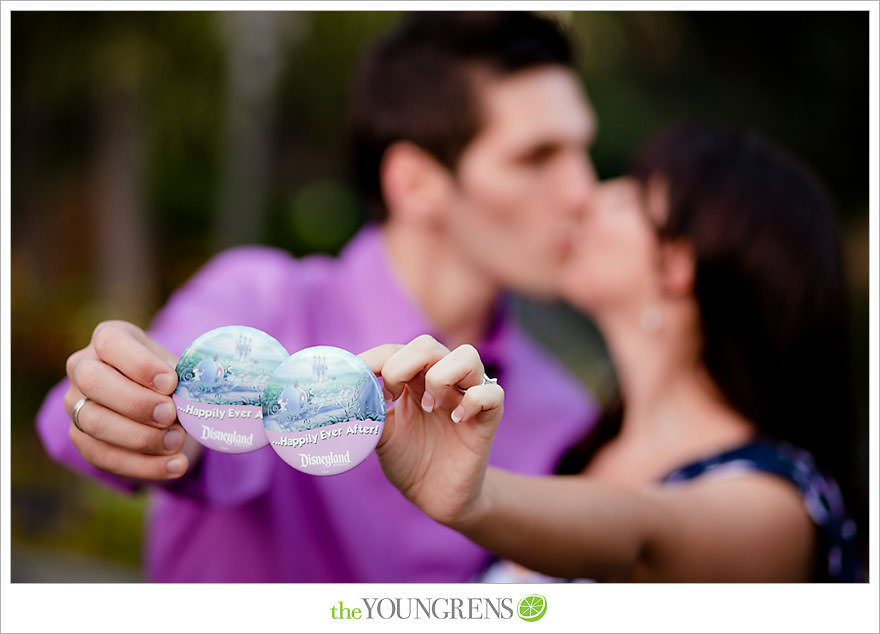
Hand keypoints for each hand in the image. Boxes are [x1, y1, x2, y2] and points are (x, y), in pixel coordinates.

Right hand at [64, 320, 201, 480]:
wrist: (161, 408)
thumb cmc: (171, 380)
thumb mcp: (180, 369)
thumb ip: (186, 376)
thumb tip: (205, 388)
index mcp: (109, 339)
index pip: (111, 342)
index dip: (140, 364)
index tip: (171, 383)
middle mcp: (83, 368)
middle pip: (94, 381)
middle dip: (136, 402)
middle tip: (170, 414)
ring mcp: (76, 404)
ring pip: (94, 422)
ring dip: (141, 437)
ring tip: (177, 440)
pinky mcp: (81, 439)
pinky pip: (104, 457)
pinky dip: (144, 466)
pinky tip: (176, 466)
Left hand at [360, 334, 503, 527]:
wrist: (435, 497)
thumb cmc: (409, 461)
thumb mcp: (380, 436)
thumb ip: (368, 411)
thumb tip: (348, 392)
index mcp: (412, 380)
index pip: (396, 351)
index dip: (375, 359)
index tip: (358, 377)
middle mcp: (441, 381)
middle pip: (428, 345)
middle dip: (405, 365)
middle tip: (394, 396)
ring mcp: (466, 397)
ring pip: (467, 356)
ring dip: (441, 376)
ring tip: (429, 405)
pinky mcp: (487, 419)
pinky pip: (492, 394)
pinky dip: (473, 400)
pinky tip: (456, 419)